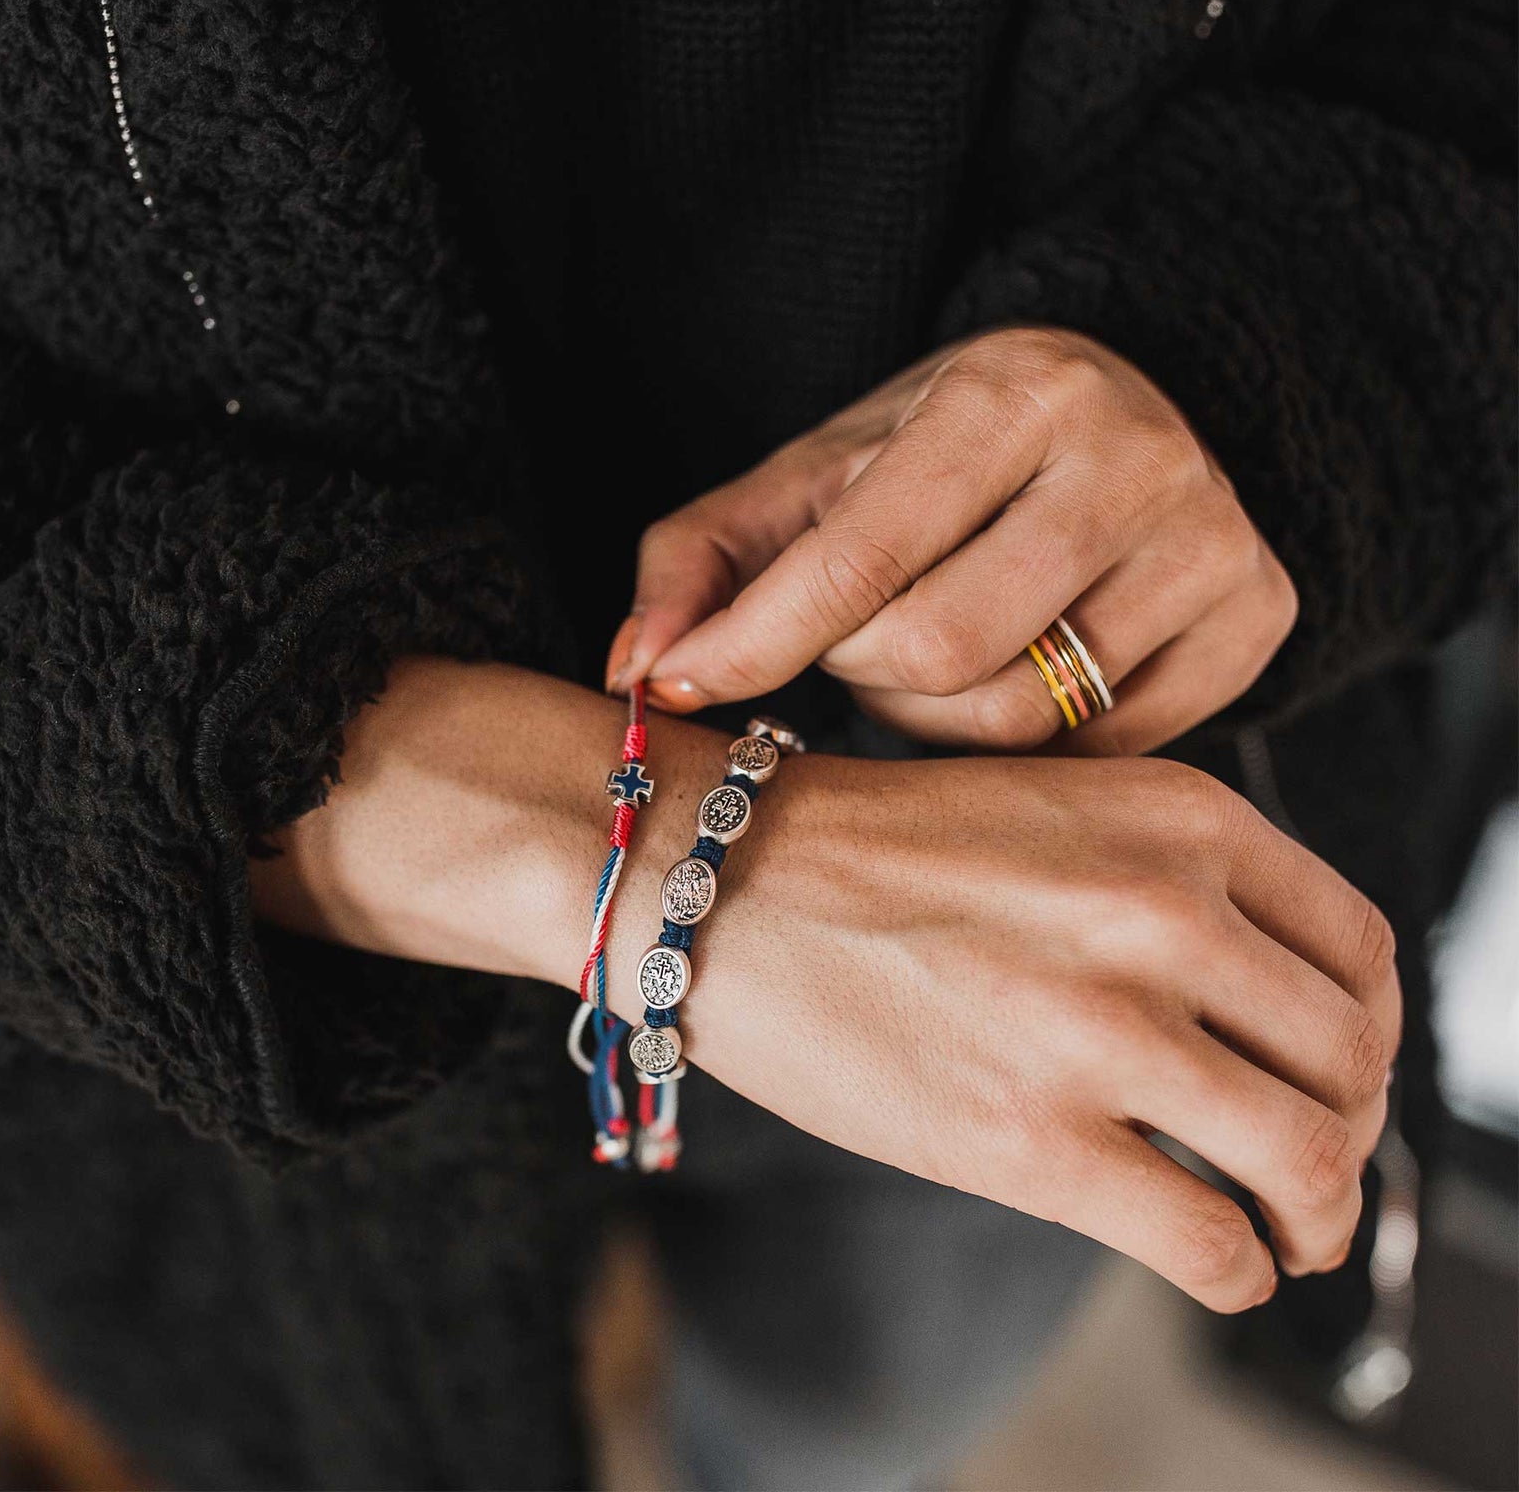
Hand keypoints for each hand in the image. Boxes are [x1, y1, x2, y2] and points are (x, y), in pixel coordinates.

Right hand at [254, 661, 1397, 1313]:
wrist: (713, 874)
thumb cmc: (865, 845)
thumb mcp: (1052, 813)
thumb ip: (1167, 883)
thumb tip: (1256, 1009)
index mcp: (1179, 818)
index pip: (1357, 948)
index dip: (1368, 1034)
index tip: (1336, 1075)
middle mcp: (1163, 912)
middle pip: (1349, 1061)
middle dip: (1349, 1131)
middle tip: (1312, 1166)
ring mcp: (1101, 1027)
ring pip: (1307, 1159)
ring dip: (1315, 1216)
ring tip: (1285, 1234)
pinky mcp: (1031, 1139)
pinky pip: (1209, 1239)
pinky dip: (1238, 1269)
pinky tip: (1214, 1260)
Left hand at [607, 328, 1297, 753]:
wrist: (1118, 422)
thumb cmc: (937, 461)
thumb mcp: (814, 477)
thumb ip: (704, 557)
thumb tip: (634, 672)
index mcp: (1009, 392)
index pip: (864, 555)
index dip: (758, 641)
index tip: (685, 684)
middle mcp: (1131, 455)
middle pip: (939, 655)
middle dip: (861, 673)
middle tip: (856, 641)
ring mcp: (1211, 541)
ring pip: (1023, 715)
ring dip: (935, 715)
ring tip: (931, 654)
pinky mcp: (1256, 617)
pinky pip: (1103, 749)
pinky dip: (1030, 740)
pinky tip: (1016, 676)